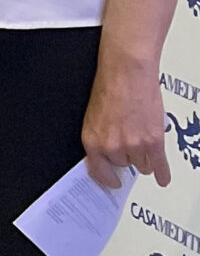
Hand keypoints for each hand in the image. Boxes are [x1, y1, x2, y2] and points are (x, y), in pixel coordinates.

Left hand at [84, 48, 170, 188]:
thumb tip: (108, 153)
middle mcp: (112, 146)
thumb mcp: (94, 116)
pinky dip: (162, 173)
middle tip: (130, 139)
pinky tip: (163, 178)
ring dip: (144, 155)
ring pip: (142, 164)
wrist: (126, 72)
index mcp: (92, 140)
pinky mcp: (153, 141)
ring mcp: (134, 146)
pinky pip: (159, 165)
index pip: (98, 171)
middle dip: (127, 154)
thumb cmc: (109, 87)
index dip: (107, 178)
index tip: (112, 183)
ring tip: (142, 137)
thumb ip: (101, 136)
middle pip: (123, 164)